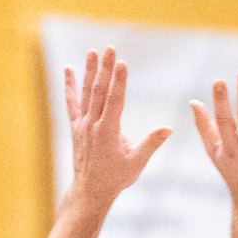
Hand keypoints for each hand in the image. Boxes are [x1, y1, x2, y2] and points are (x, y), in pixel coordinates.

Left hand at [63, 47, 170, 208]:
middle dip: (104, 68)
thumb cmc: (116, 177)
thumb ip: (152, 143)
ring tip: (91, 52)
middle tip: (109, 48)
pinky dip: (70, 86)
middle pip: (99, 91)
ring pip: (86, 93)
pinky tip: (69, 70)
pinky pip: (72, 102)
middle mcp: (92, 125)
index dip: (118, 80)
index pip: (114, 100)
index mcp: (108, 132)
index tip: (121, 62)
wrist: (91, 190)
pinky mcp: (76, 126)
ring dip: (89, 71)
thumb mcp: (137, 162)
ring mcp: (81, 124)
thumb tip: (168, 128)